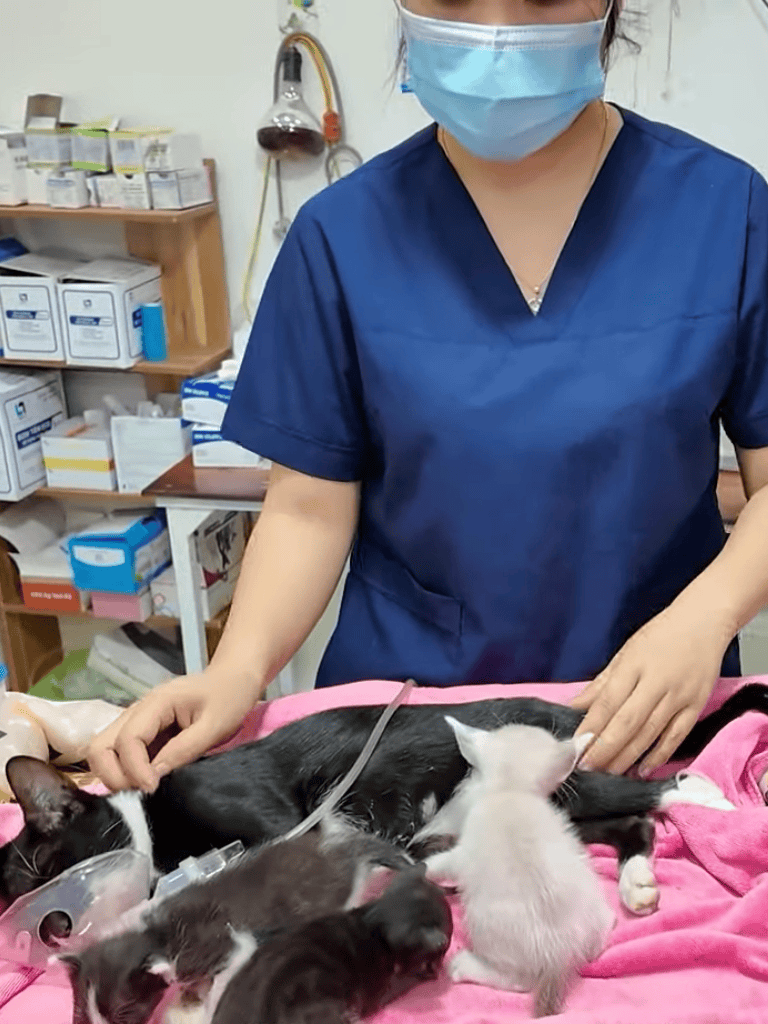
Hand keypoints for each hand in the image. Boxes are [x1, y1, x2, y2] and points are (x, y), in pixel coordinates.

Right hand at [88, 668, 261, 792]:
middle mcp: (137, 711)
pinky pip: (120, 755)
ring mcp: (136, 722)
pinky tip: (144, 784)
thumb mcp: (215, 726)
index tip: (152, 789)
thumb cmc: (229, 698)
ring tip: (141, 790)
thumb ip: (183, 750)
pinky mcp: (142, 733)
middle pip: (100, 746)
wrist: (234, 678)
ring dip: (115, 775)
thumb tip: (153, 778)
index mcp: (156, 703)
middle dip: (113, 775)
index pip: (128, 740)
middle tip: (140, 793)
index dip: (135, 769)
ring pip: (104, 751)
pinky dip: (124, 772)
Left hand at [570, 600, 732, 775]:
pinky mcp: (696, 707)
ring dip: (627, 756)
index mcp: (633, 666)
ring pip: (650, 733)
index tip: (576, 747)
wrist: (704, 623)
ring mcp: (679, 697)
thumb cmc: (660, 635)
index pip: (608, 702)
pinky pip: (675, 736)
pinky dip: (659, 755)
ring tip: (608, 774)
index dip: (592, 727)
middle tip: (588, 768)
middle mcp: (656, 683)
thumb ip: (601, 683)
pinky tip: (642, 769)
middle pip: (628, 723)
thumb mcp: (625, 653)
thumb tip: (575, 706)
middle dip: (605, 749)